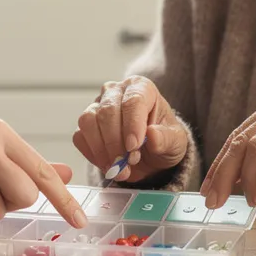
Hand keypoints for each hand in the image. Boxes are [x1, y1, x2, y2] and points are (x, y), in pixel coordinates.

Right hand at [72, 76, 188, 184]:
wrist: (151, 155)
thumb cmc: (164, 140)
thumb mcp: (175, 142)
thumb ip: (166, 139)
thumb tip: (152, 134)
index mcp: (141, 87)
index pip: (133, 100)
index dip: (132, 125)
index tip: (134, 147)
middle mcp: (116, 92)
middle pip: (107, 111)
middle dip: (116, 142)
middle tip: (127, 163)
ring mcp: (97, 106)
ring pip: (88, 121)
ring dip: (102, 149)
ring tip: (118, 167)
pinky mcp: (86, 126)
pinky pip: (80, 137)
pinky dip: (93, 155)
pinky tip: (108, 165)